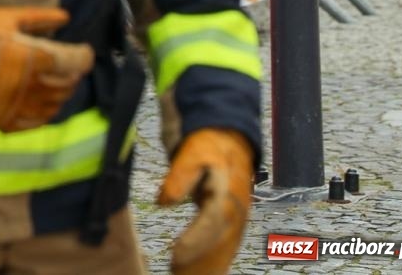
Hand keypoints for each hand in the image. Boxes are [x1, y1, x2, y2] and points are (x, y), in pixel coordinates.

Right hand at [0, 6, 94, 131]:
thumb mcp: (6, 17)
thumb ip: (39, 18)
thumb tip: (65, 17)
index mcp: (37, 58)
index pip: (77, 62)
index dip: (84, 55)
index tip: (83, 50)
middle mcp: (34, 86)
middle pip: (68, 84)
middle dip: (73, 73)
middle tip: (67, 65)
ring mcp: (20, 106)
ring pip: (55, 105)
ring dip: (60, 93)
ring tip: (54, 82)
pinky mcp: (5, 120)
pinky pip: (35, 122)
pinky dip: (44, 113)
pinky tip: (41, 103)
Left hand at [158, 128, 254, 274]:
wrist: (230, 140)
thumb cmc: (207, 146)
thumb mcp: (191, 153)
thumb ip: (178, 177)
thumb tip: (163, 202)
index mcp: (226, 193)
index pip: (212, 221)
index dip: (196, 239)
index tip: (176, 254)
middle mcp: (236, 210)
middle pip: (219, 242)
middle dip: (200, 262)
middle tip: (177, 274)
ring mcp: (237, 218)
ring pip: (224, 249)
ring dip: (208, 266)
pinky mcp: (233, 223)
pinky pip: (225, 247)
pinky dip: (214, 263)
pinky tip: (198, 273)